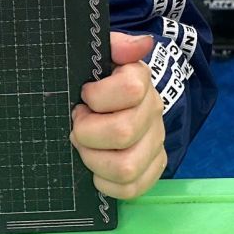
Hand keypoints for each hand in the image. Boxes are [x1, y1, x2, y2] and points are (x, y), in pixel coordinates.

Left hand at [70, 33, 165, 198]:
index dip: (99, 96)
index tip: (84, 96)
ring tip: (85, 148)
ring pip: (127, 167)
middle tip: (78, 125)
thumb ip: (116, 46)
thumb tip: (142, 44)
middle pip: (124, 132)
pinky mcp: (152, 167)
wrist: (104, 100)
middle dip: (88, 133)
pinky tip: (97, 167)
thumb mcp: (99, 56)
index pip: (131, 89)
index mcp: (140, 79)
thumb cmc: (94, 79)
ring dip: (95, 160)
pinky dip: (107, 183)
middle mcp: (154, 110)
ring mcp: (155, 141)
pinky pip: (133, 189)